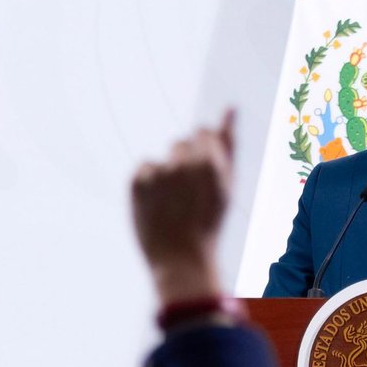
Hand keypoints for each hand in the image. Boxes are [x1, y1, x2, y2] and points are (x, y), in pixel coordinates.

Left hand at [131, 109, 234, 304]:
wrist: (180, 260)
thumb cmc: (208, 222)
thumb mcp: (226, 184)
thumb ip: (229, 143)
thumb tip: (230, 107)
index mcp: (210, 161)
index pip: (201, 133)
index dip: (202, 156)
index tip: (201, 177)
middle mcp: (183, 163)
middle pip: (180, 143)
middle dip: (183, 163)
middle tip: (187, 196)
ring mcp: (158, 173)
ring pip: (162, 159)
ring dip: (166, 175)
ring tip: (172, 204)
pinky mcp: (136, 182)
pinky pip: (143, 169)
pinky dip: (147, 184)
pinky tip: (156, 206)